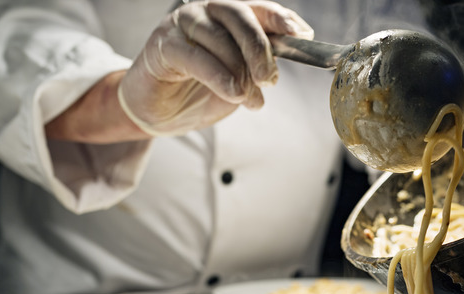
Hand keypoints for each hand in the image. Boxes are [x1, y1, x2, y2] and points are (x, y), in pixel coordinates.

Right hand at [118, 0, 313, 136]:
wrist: (162, 113)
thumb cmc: (201, 91)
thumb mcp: (241, 78)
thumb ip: (261, 63)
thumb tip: (291, 54)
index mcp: (228, 17)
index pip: (259, 9)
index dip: (281, 19)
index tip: (301, 35)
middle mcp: (205, 12)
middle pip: (240, 16)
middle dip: (260, 49)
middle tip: (270, 80)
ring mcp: (182, 25)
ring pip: (219, 38)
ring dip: (240, 72)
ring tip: (251, 100)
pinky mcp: (163, 45)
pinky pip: (196, 56)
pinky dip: (219, 76)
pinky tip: (233, 93)